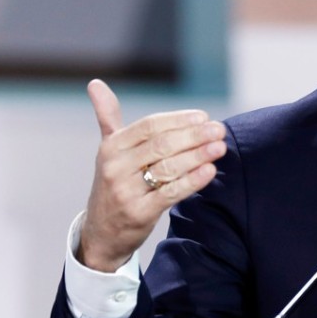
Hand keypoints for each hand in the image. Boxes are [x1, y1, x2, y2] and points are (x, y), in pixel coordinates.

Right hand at [77, 79, 226, 271]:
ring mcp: (125, 190)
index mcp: (112, 146)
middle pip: (162, 144)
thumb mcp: (109, 151)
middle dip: (195, 136)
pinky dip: (193, 181)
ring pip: (168, 167)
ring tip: (220, 147)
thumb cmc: (115, 183)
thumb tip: (95, 84)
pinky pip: (170, 192)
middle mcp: (115, 166)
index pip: (151, 125)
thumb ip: (108, 117)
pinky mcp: (138, 212)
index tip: (204, 117)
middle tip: (219, 130)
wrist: (102, 233)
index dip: (180, 120)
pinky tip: (211, 171)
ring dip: (198, 155)